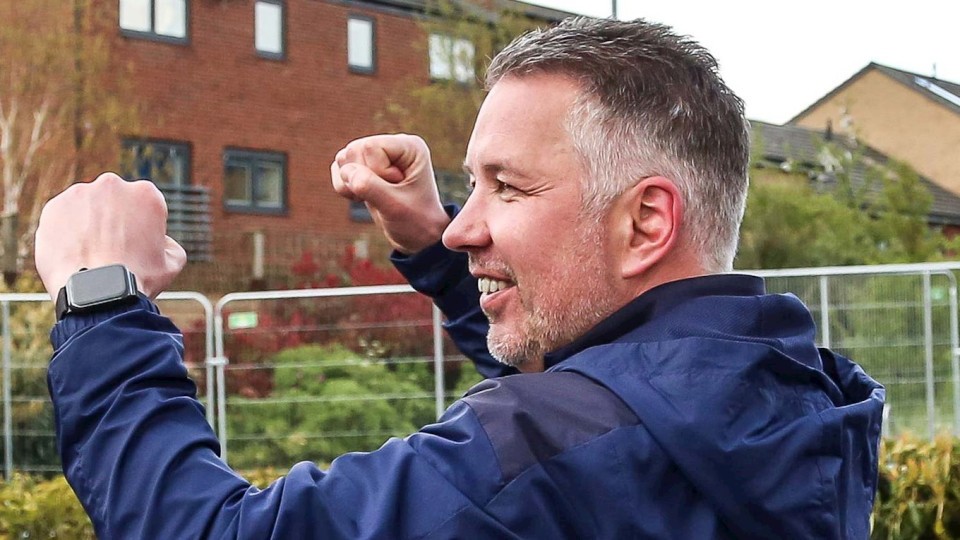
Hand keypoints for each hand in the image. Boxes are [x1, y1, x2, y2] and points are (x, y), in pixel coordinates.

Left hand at [34, 173, 186, 299]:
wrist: (98, 294)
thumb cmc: (138, 279)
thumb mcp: (173, 262)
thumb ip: (168, 243)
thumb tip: (160, 240)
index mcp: (146, 193)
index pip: (144, 205)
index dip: (142, 226)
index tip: (136, 244)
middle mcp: (112, 185)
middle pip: (113, 201)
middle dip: (113, 220)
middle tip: (112, 249)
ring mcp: (79, 194)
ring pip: (86, 208)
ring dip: (89, 224)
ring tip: (91, 254)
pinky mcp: (53, 208)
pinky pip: (62, 218)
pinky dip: (66, 233)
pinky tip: (74, 254)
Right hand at [332, 134, 449, 253]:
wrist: (418, 236)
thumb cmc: (415, 220)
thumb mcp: (395, 207)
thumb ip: (370, 187)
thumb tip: (345, 170)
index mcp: (409, 146)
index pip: (370, 148)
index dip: (376, 173)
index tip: (398, 188)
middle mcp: (392, 145)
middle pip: (354, 150)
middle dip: (363, 178)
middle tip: (387, 194)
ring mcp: (376, 154)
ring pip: (343, 159)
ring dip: (352, 184)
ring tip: (377, 196)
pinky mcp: (363, 166)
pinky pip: (337, 169)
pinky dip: (344, 187)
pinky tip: (364, 197)